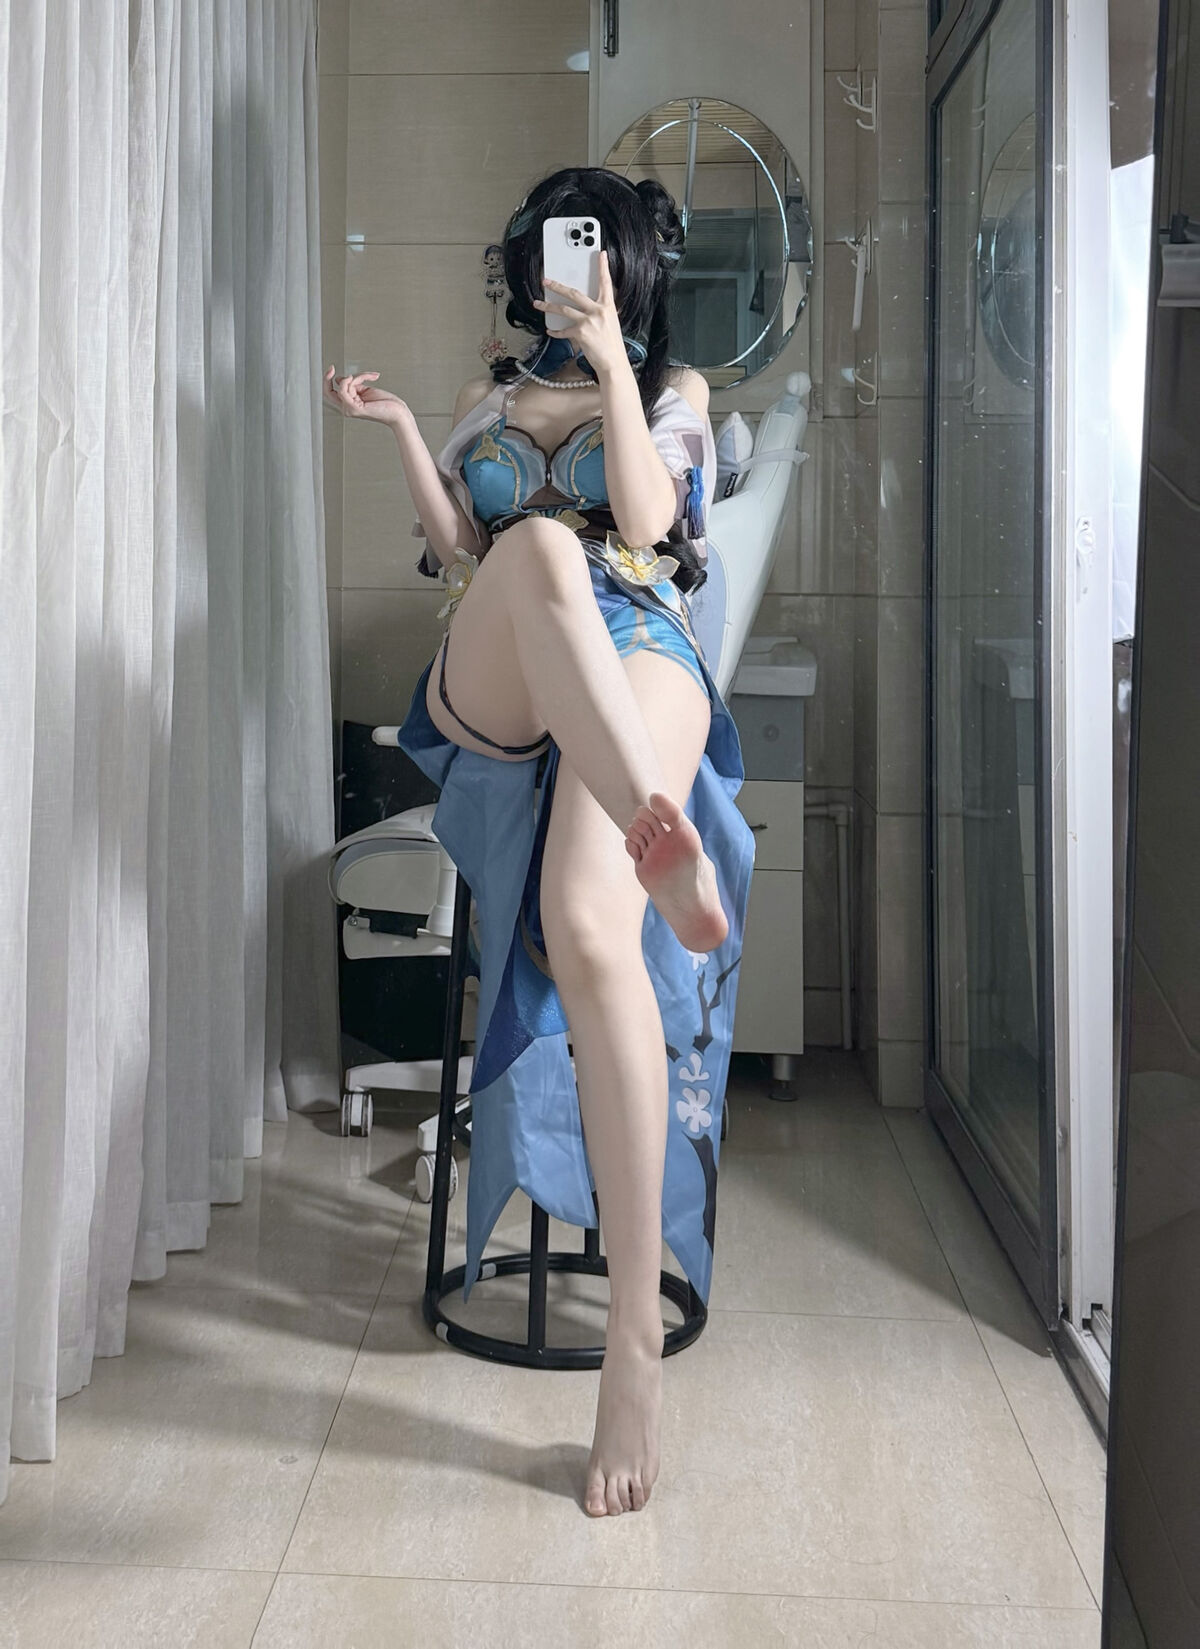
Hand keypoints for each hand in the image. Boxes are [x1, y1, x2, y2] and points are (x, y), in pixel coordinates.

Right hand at [322, 365, 406, 425]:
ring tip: (371, 377)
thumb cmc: (387, 404)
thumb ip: (353, 385)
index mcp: (349, 404)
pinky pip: (345, 390)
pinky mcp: (354, 408)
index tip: (332, 368)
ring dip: (358, 377)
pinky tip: (359, 378)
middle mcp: (347, 409)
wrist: (398, 413)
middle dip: (326, 378)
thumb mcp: (366, 390)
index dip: (327, 380)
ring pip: (342, 386)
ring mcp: (350, 410)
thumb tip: (340, 379)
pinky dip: (351, 380)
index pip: (331, 393)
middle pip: (327, 393)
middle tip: (331, 368)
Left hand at [533, 249, 626, 378]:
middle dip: (558, 286)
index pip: (606, 283)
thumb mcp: (611, 323)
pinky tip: (550, 330)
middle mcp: (598, 311)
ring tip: (538, 304)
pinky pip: (564, 330)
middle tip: (547, 281)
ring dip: (548, 306)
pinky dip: (556, 331)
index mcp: (608, 306)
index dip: (603, 267)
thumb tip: (589, 308)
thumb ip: (601, 312)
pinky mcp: (580, 333)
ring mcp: (588, 321)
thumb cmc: (612, 345)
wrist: (613, 363)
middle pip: (574, 293)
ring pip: (564, 309)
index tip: (601, 254)